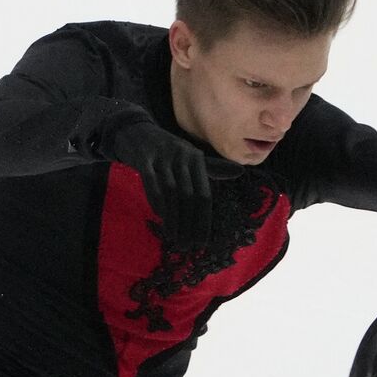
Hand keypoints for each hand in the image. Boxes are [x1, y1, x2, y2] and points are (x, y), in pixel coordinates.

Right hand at [99, 121, 241, 248]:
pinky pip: (151, 184)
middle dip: (189, 223)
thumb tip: (240, 172)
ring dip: (173, 218)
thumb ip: (213, 167)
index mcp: (196, 158)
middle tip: (188, 246)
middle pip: (189, 196)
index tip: (202, 242)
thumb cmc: (168, 150)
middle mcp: (182, 156)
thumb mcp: (191, 157)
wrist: (136, 131)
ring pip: (171, 192)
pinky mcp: (143, 158)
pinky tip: (160, 218)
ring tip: (174, 238)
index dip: (204, 219)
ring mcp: (162, 156)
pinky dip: (156, 202)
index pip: (204, 194)